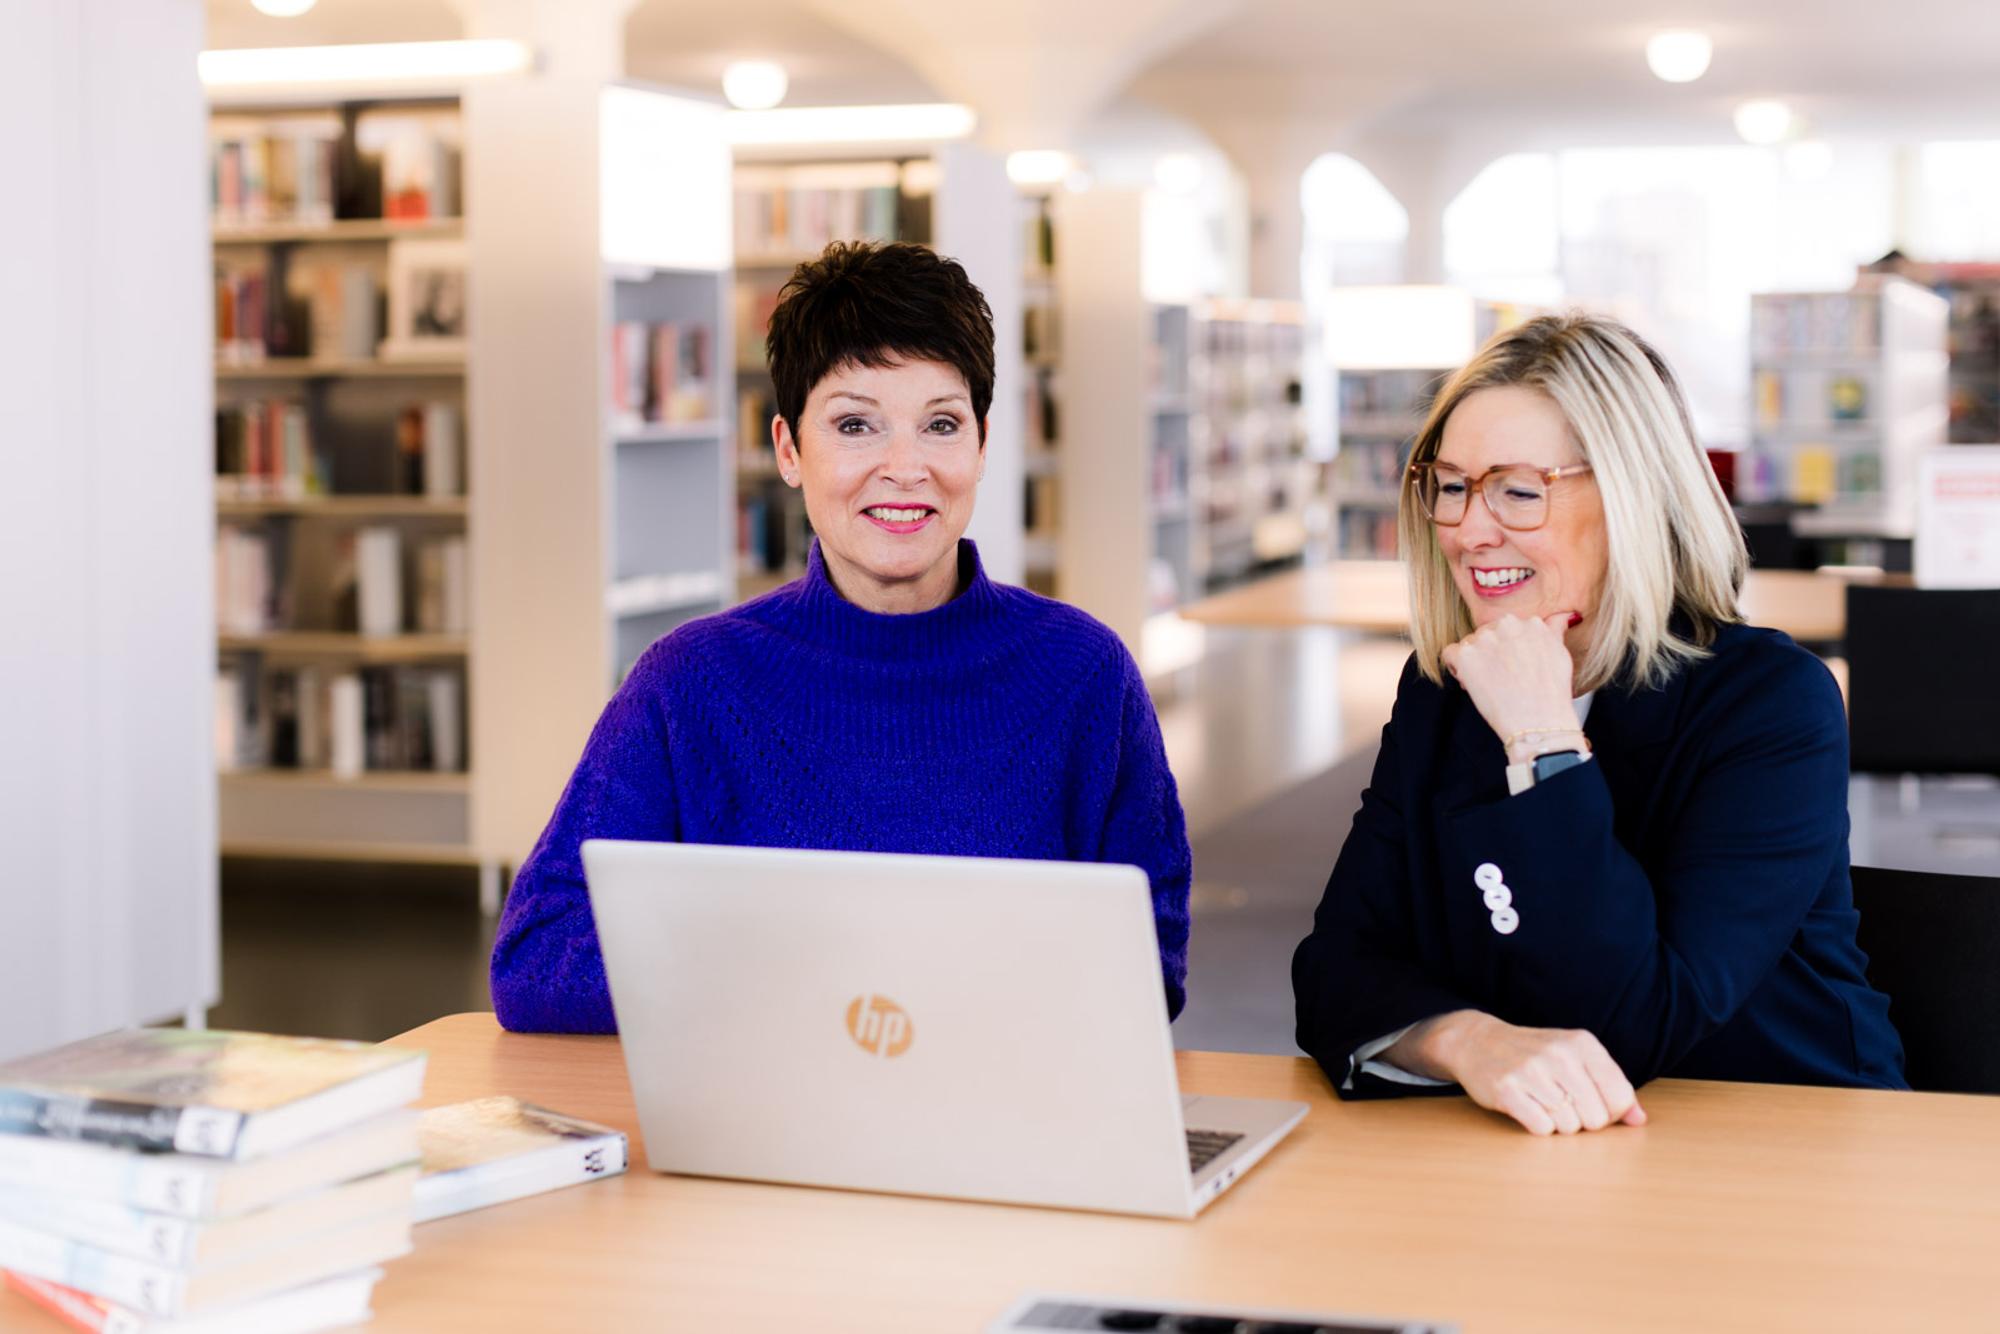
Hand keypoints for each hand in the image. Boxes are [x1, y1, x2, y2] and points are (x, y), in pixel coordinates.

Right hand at [1391, 1010, 1646, 1135]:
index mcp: (1582, 1043)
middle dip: (1584, 1121)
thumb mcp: (1575, 1057)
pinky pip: (1541, 1128)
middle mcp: (1560, 1055)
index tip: (1594, 1106)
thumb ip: (1611, 1086)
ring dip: (1559, 1124)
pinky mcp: (1507, 1090)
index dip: (1611, 1113)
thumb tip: (1639, 1120)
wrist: (1477, 1041)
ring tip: (1544, 1104)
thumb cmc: (1534, 1053)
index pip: (1620, 1097)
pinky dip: (1538, 1126)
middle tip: (1564, 1106)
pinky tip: (1529, 1108)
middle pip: (1596, 1118)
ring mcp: (1531, 1072)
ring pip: (1569, 1126)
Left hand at [1439, 613, 1582, 762]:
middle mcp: (1506, 624)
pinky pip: (1449, 654)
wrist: (1538, 720)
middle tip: (1500, 679)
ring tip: (1489, 685)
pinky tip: (1470, 682)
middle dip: (1489, 654)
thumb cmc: (1551, 692)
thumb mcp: (1560, 653)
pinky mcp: (1465, 655)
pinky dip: (1456, 668)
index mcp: (1528, 622)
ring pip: (1468, 644)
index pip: (1506, 628)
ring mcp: (1484, 639)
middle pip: (1486, 635)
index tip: (1512, 667)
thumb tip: (1562, 616)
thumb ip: (1554, 629)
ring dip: (1473, 662)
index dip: (1505, 650)